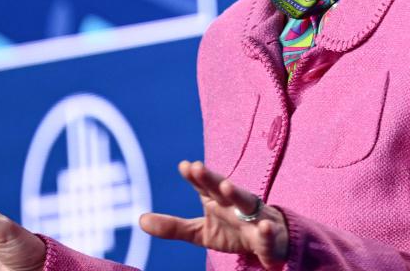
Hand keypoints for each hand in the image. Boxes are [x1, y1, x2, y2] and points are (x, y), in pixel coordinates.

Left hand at [140, 161, 287, 269]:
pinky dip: (267, 229)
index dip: (195, 177)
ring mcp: (254, 217)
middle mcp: (235, 203)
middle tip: (198, 168)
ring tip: (226, 187)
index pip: (204, 186)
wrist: (268, 244)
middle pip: (223, 187)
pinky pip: (268, 232)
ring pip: (246, 202)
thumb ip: (172, 227)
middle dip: (211, 178)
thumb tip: (140, 220)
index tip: (184, 166)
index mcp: (217, 200)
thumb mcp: (200, 232)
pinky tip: (264, 226)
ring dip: (237, 193)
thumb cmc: (232, 231)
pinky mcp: (269, 236)